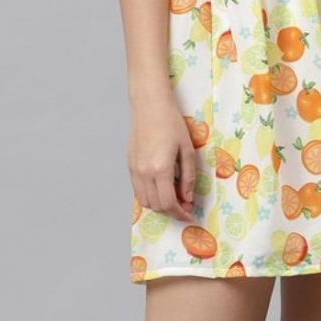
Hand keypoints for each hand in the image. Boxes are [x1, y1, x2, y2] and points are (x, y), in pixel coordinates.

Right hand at [128, 97, 196, 221]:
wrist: (149, 105)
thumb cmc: (171, 122)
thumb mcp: (186, 148)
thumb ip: (188, 176)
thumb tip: (187, 198)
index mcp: (160, 169)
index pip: (169, 203)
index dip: (180, 214)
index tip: (190, 215)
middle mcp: (144, 173)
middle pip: (156, 206)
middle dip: (172, 211)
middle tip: (186, 206)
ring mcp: (134, 170)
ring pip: (145, 201)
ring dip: (160, 206)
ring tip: (174, 197)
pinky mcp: (130, 165)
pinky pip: (138, 191)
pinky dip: (150, 196)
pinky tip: (161, 188)